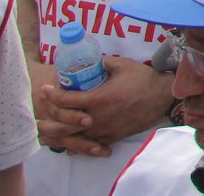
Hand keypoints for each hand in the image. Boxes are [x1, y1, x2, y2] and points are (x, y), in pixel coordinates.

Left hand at [33, 56, 172, 153]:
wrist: (164, 99)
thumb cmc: (144, 80)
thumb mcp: (123, 65)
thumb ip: (103, 62)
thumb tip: (89, 59)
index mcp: (100, 99)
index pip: (68, 100)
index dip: (53, 95)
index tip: (45, 90)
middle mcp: (98, 118)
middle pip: (65, 124)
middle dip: (49, 118)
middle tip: (39, 113)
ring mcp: (104, 130)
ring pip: (74, 137)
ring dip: (57, 134)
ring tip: (46, 130)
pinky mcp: (111, 137)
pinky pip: (88, 144)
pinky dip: (74, 143)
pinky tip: (66, 142)